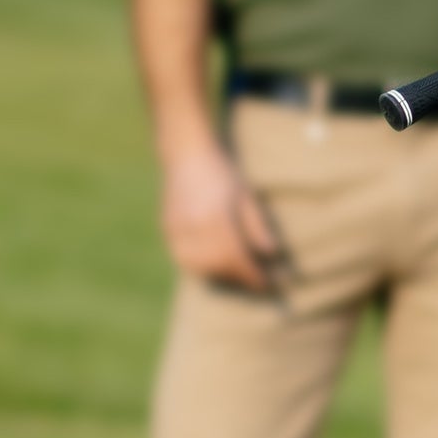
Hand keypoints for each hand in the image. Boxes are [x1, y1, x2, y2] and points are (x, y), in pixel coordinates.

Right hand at [162, 143, 282, 287]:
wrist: (187, 154)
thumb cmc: (223, 173)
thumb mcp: (246, 197)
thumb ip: (257, 227)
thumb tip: (270, 254)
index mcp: (217, 220)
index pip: (237, 259)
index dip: (253, 275)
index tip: (267, 283)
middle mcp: (195, 228)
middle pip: (218, 266)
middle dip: (238, 277)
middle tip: (253, 280)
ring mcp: (178, 230)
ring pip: (198, 267)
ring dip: (218, 275)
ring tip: (234, 274)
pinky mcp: (167, 229)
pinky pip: (183, 258)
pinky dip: (199, 266)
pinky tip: (212, 264)